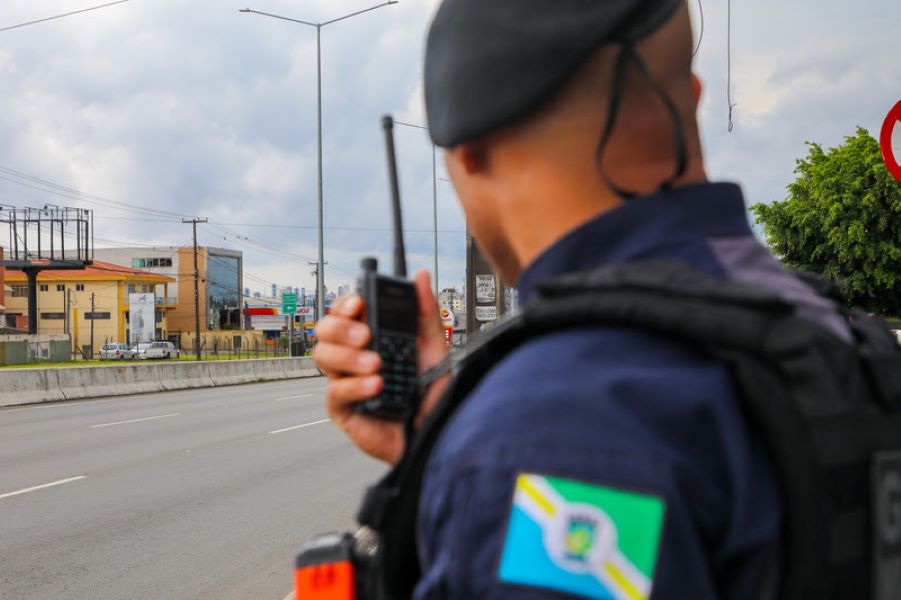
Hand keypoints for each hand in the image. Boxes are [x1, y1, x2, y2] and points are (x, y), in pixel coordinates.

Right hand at [313, 270, 450, 463]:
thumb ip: (426, 314)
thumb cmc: (431, 393)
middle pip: (325, 330)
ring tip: (377, 365)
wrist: (435, 432)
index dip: (345, 304)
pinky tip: (375, 386)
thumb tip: (420, 277)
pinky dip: (355, 386)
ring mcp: (345, 381)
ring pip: (323, 357)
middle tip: (366, 336)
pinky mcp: (343, 409)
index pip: (345, 312)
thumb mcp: (435, 349)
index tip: (359, 303)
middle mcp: (353, 356)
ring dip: (349, 357)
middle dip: (341, 328)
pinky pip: (335, 392)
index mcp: (370, 338)